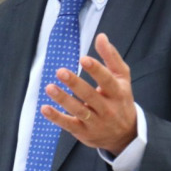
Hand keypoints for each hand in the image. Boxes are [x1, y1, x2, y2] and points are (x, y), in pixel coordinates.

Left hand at [41, 32, 136, 153]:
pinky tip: (45, 108)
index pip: (107, 80)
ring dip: (63, 99)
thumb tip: (101, 36)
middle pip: (90, 96)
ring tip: (50, 87)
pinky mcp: (83, 131)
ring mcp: (95, 122)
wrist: (125, 134)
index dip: (96, 70)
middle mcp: (107, 108)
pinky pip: (69, 124)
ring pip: (78, 110)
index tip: (83, 59)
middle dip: (75, 84)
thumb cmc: (120, 99)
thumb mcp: (122, 78)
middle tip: (60, 72)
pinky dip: (56, 118)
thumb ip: (111, 57)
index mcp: (118, 92)